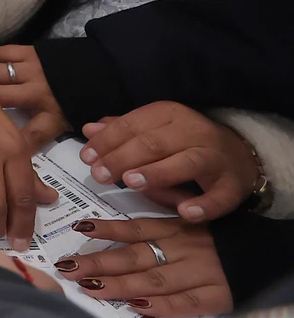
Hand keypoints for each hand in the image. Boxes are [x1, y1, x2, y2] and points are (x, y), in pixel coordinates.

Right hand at [0, 45, 69, 147]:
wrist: (98, 70)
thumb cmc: (78, 101)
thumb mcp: (65, 124)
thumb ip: (41, 136)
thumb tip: (19, 152)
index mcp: (50, 115)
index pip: (28, 134)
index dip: (10, 141)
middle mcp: (37, 92)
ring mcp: (32, 69)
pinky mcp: (29, 52)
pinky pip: (1, 53)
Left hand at [57, 218, 230, 317]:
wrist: (261, 253)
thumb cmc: (214, 235)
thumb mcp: (185, 216)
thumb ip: (157, 210)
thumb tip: (119, 203)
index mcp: (175, 227)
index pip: (135, 228)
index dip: (106, 229)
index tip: (79, 228)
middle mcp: (184, 248)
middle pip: (136, 257)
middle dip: (100, 263)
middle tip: (69, 267)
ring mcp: (199, 272)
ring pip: (154, 280)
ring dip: (120, 285)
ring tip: (91, 287)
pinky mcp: (215, 295)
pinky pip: (185, 304)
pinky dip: (161, 306)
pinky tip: (137, 307)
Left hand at [80, 102, 260, 221]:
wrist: (240, 156)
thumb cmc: (185, 143)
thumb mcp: (154, 130)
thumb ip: (122, 131)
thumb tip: (89, 130)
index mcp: (169, 115)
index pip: (132, 125)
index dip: (107, 141)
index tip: (87, 157)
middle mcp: (194, 131)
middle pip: (154, 143)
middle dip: (123, 158)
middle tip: (99, 175)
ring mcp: (216, 157)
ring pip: (187, 162)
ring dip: (158, 173)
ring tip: (132, 183)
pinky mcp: (233, 184)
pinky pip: (220, 195)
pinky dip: (204, 204)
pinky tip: (185, 212)